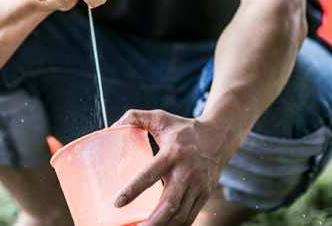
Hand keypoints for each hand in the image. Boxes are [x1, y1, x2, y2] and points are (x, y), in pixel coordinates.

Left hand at [112, 110, 243, 225]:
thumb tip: (112, 125)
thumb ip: (136, 118)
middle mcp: (186, 172)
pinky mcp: (205, 194)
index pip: (150, 174)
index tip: (118, 202)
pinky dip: (176, 225)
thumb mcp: (161, 118)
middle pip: (169, 204)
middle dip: (153, 221)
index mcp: (172, 154)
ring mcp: (198, 186)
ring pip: (180, 214)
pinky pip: (190, 216)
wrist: (219, 137)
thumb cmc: (184, 129)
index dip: (133, 190)